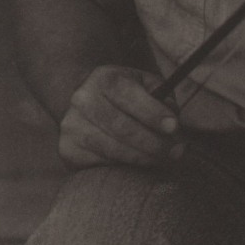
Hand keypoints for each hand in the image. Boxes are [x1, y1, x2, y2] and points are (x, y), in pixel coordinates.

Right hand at [58, 65, 180, 167]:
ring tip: (163, 159)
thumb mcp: (144, 84)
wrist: (86, 101)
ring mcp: (71, 125)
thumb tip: (172, 120)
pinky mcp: (68, 150)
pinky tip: (138, 164)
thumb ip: (162, 97)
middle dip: (153, 142)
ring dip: (142, 158)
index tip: (174, 127)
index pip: (129, 96)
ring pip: (112, 149)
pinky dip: (123, 167)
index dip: (153, 113)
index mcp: (104, 77)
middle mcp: (83, 99)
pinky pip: (100, 164)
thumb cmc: (125, 95)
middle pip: (122, 127)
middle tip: (176, 151)